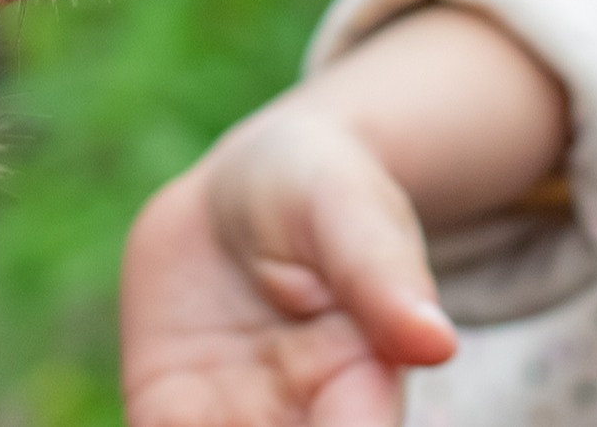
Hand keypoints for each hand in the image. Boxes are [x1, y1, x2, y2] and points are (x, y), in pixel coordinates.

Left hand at [121, 104, 460, 426]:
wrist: (242, 195)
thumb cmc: (323, 193)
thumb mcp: (353, 211)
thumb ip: (383, 276)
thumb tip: (435, 343)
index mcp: (361, 385)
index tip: (304, 422)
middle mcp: (300, 420)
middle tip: (234, 420)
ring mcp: (230, 421)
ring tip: (195, 415)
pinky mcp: (167, 411)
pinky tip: (161, 412)